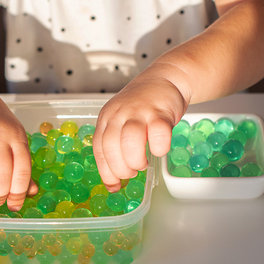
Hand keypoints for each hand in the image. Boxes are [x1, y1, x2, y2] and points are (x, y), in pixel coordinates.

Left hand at [93, 72, 187, 191]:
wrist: (164, 78)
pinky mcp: (160, 111)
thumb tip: (113, 181)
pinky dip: (158, 147)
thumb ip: (116, 145)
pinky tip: (159, 150)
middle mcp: (118, 114)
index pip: (99, 148)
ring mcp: (138, 111)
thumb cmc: (143, 106)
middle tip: (131, 173)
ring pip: (129, 140)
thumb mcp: (121, 121)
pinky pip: (158, 133)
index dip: (105, 170)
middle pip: (110, 146)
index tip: (113, 185)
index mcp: (106, 118)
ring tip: (142, 164)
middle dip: (120, 168)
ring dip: (135, 160)